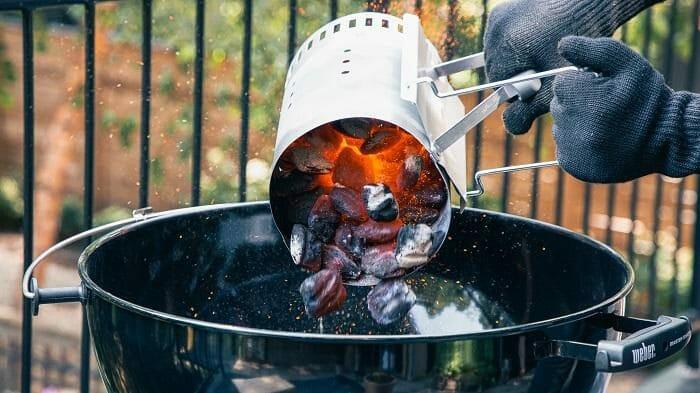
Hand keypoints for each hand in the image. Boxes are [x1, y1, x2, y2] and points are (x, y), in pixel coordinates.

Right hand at [484, 0, 660, 133]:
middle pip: (495, 70)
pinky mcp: (500, 13)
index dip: (520, 89)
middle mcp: (497, 29)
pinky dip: (512, 46)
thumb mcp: (558, 85)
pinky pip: (498, 40)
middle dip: (515, 75)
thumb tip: (512, 128)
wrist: (588, 7)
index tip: (541, 82)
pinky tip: (533, 42)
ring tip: (539, 54)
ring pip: (495, 56)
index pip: (499, 85)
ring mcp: (497, 19)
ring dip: (513, 60)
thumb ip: (532, 109)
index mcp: (508, 46)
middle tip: (542, 68)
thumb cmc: (579, 50)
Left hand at [551, 36, 697, 182]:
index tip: (604, 90)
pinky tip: (601, 142)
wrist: (665, 138)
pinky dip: (578, 144)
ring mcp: (571, 149)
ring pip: (560, 127)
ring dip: (577, 124)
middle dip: (578, 103)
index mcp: (581, 99)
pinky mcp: (573, 165)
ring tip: (606, 126)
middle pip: (559, 105)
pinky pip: (564, 147)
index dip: (583, 83)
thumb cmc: (646, 97)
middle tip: (606, 108)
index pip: (561, 83)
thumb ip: (593, 50)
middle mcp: (572, 127)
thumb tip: (563, 45)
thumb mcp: (627, 64)